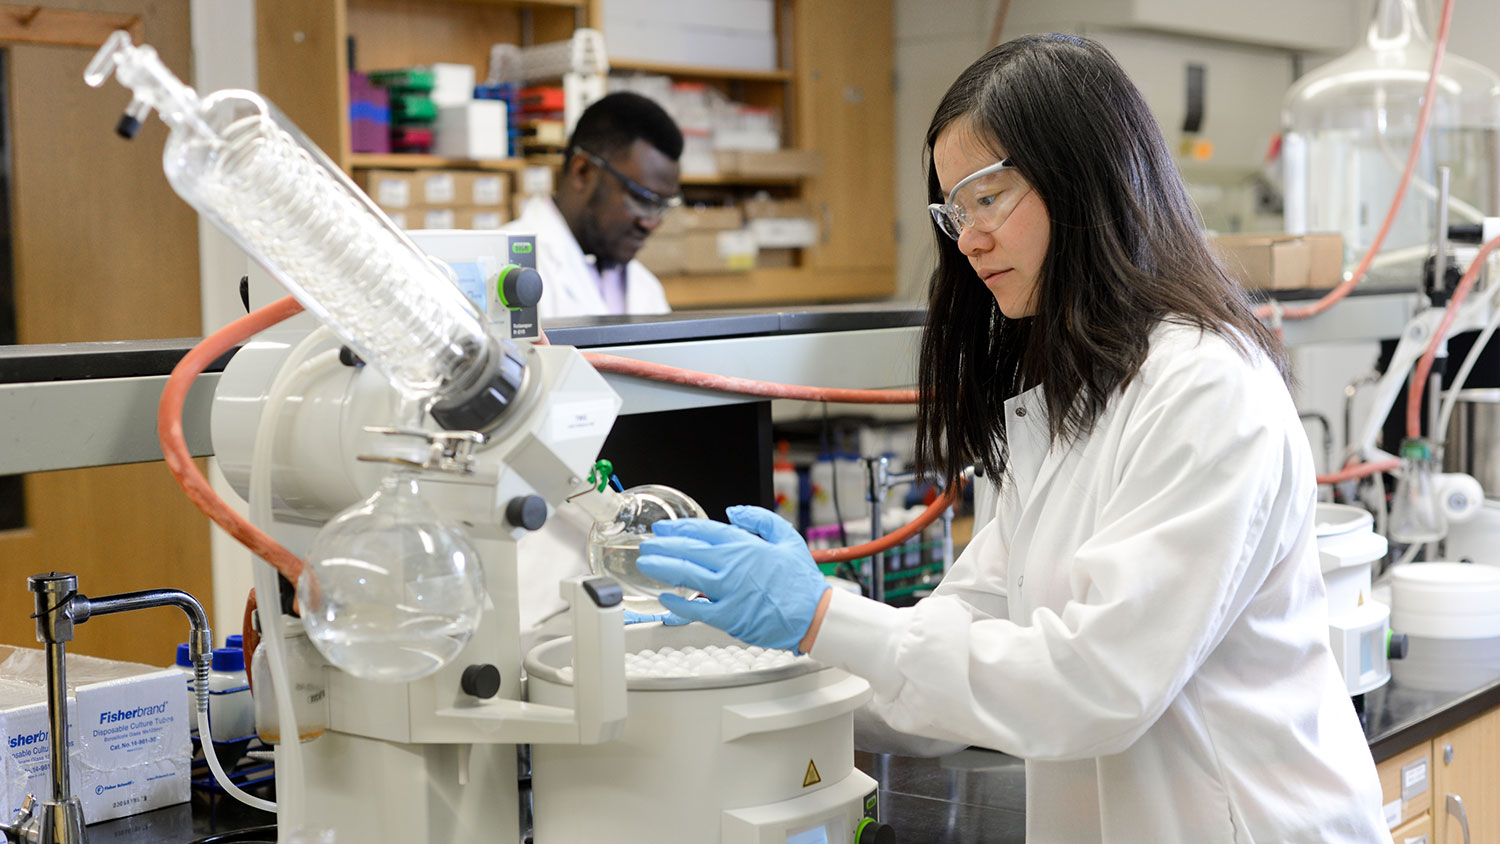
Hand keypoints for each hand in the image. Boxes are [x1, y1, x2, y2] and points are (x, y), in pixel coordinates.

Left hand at [637, 505, 829, 651]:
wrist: (814, 615)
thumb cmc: (801, 581)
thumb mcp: (786, 537)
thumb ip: (758, 519)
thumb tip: (733, 511)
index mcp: (744, 545)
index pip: (703, 531)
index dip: (679, 529)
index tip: (663, 529)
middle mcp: (732, 566)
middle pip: (687, 551)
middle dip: (662, 546)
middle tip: (646, 545)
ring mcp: (728, 591)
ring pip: (685, 576)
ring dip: (662, 568)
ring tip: (646, 564)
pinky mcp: (728, 617)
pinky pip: (695, 609)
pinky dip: (678, 603)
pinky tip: (666, 598)